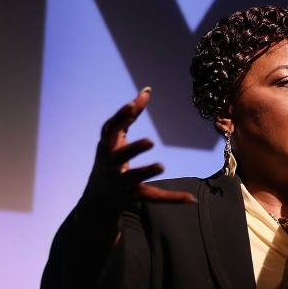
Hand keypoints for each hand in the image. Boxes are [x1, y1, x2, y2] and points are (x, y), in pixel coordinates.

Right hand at [82, 87, 196, 212]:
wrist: (97, 199)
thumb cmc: (110, 159)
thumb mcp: (116, 138)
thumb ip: (130, 115)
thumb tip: (147, 89)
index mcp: (107, 147)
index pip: (110, 130)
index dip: (120, 117)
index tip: (131, 105)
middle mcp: (110, 164)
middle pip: (119, 157)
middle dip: (132, 149)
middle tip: (150, 141)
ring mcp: (120, 182)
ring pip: (133, 178)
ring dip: (145, 172)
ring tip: (160, 165)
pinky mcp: (133, 196)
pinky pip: (154, 197)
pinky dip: (172, 198)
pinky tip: (190, 198)